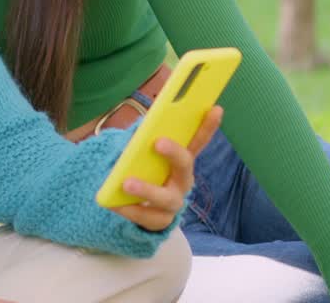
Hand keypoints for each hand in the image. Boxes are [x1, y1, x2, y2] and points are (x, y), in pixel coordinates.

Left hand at [112, 106, 222, 231]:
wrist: (135, 208)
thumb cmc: (142, 172)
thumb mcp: (140, 154)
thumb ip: (141, 141)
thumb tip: (140, 128)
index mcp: (180, 161)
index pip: (197, 141)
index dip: (208, 126)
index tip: (215, 108)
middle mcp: (182, 181)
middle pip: (185, 166)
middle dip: (174, 153)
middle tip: (158, 142)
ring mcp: (173, 203)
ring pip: (166, 198)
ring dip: (147, 189)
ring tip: (127, 183)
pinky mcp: (159, 221)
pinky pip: (146, 218)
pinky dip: (130, 210)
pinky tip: (114, 204)